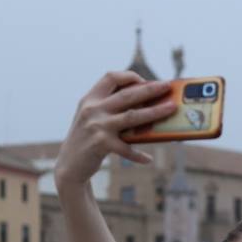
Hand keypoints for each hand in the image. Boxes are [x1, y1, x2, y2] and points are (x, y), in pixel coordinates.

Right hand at [54, 72, 176, 187]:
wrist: (69, 165)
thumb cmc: (87, 139)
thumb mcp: (92, 118)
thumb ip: (110, 108)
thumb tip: (145, 104)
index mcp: (90, 99)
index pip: (110, 77)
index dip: (129, 76)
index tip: (145, 80)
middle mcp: (93, 109)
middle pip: (127, 95)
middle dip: (150, 89)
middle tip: (167, 86)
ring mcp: (97, 126)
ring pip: (132, 116)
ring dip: (154, 112)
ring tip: (171, 109)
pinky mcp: (101, 144)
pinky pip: (126, 148)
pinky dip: (138, 155)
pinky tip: (149, 159)